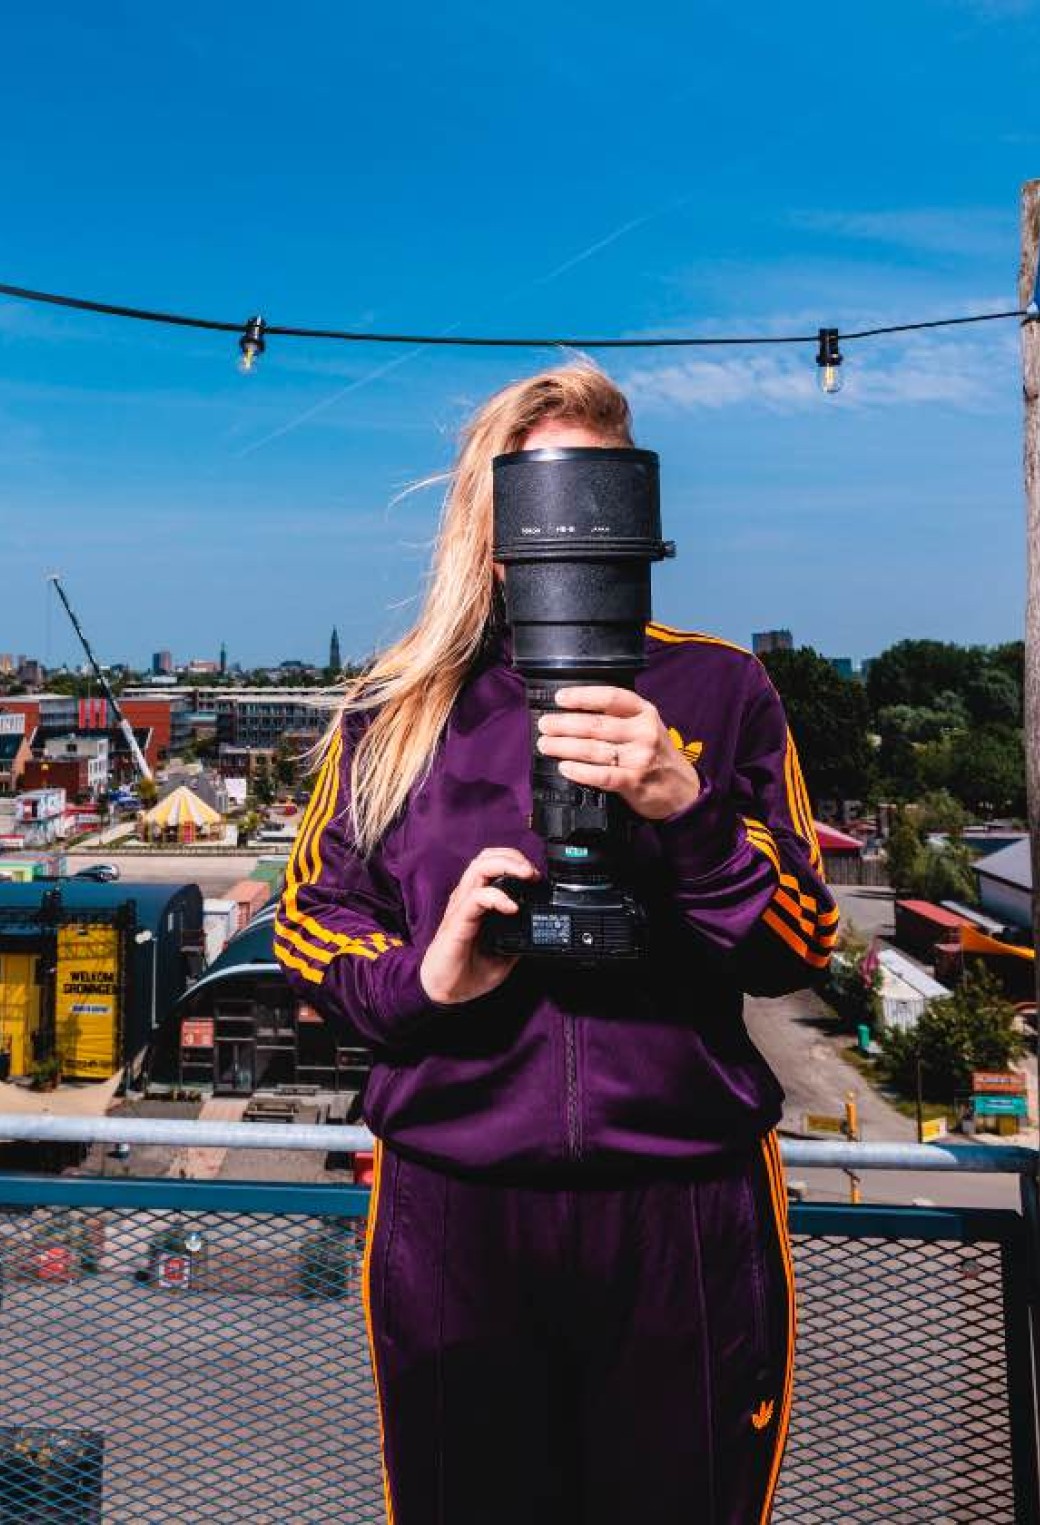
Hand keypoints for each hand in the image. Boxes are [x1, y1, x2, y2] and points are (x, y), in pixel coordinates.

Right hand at [419, 847, 539, 1005]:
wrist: (445, 992)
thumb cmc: (466, 971)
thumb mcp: (502, 954)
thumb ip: (516, 937)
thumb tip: (536, 928)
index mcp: (477, 902)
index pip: (492, 865)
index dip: (515, 863)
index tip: (536, 877)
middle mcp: (467, 899)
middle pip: (486, 858)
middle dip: (513, 857)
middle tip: (532, 872)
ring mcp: (461, 908)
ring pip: (479, 868)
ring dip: (506, 866)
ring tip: (526, 877)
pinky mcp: (457, 922)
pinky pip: (476, 898)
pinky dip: (497, 896)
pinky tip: (511, 907)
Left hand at [536, 686, 701, 820]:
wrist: (683, 790)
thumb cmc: (657, 755)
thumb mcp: (647, 727)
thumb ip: (620, 717)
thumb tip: (575, 712)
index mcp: (645, 713)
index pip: (611, 697)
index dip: (582, 696)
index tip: (560, 698)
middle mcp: (643, 732)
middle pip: (596, 724)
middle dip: (564, 724)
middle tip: (545, 725)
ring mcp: (640, 758)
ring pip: (594, 749)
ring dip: (564, 746)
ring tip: (546, 745)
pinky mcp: (634, 782)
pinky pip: (601, 775)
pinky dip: (580, 771)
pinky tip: (565, 768)